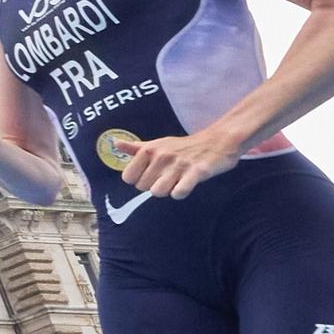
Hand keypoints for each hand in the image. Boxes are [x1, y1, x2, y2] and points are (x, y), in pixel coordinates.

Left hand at [118, 123, 249, 200]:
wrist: (218, 140)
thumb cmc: (184, 146)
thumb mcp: (157, 144)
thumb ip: (136, 148)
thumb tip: (115, 143)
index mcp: (149, 150)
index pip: (128, 177)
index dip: (138, 180)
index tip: (150, 175)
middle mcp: (161, 156)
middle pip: (143, 187)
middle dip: (153, 186)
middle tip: (167, 178)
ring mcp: (179, 164)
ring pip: (158, 192)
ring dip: (167, 191)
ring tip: (176, 181)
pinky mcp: (197, 172)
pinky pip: (178, 193)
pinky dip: (181, 193)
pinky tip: (186, 185)